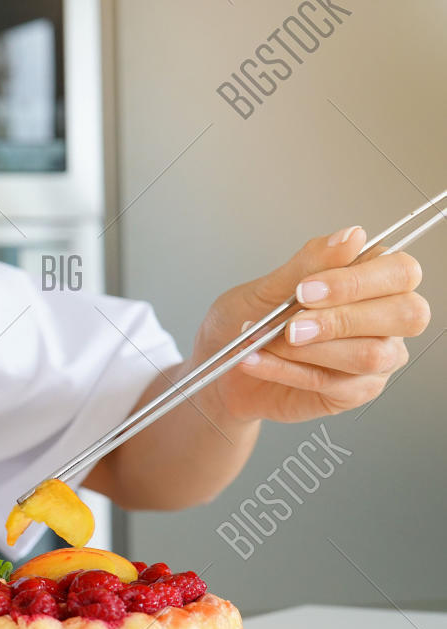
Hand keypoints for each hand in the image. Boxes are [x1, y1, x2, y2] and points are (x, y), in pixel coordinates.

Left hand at [194, 225, 430, 423]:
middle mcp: (387, 320)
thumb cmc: (250, 320)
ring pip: (369, 354)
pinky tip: (256, 360)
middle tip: (291, 324)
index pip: (400, 272)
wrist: (222, 365)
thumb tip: (352, 236)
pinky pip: (332, 383)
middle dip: (343, 318)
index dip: (357, 281)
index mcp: (375, 281)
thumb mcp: (268, 286)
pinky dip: (286, 370)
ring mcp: (379, 359)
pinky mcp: (356, 392)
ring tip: (265, 341)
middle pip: (406, 314)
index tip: (305, 289)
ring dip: (309, 348)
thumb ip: (310, 262)